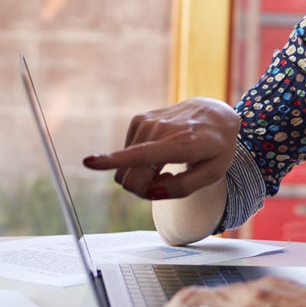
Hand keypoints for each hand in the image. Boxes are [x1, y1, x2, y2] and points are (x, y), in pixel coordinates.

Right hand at [82, 97, 239, 200]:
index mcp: (182, 143)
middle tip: (166, 182)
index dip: (115, 160)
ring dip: (142, 175)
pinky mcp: (139, 120)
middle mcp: (162, 130)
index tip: (89, 162)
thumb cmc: (217, 148)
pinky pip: (126, 154)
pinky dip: (139, 161)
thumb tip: (152, 192)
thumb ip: (183, 187)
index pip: (144, 155)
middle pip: (131, 174)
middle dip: (142, 189)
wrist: (215, 113)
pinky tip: (159, 153)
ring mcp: (148, 122)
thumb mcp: (213, 174)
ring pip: (125, 167)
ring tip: (167, 166)